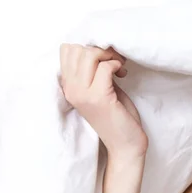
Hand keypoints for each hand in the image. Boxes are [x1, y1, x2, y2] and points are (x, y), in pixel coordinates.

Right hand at [60, 44, 147, 158]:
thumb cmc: (116, 117)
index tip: (105, 59)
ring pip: (89, 55)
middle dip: (100, 49)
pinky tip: (122, 74)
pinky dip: (116, 65)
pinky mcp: (99, 98)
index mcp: (68, 87)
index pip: (66, 50)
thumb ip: (94, 72)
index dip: (88, 48)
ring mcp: (83, 94)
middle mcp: (71, 90)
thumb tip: (100, 49)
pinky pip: (105, 67)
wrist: (125, 145)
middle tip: (115, 61)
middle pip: (77, 49)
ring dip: (109, 55)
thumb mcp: (100, 89)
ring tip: (119, 66)